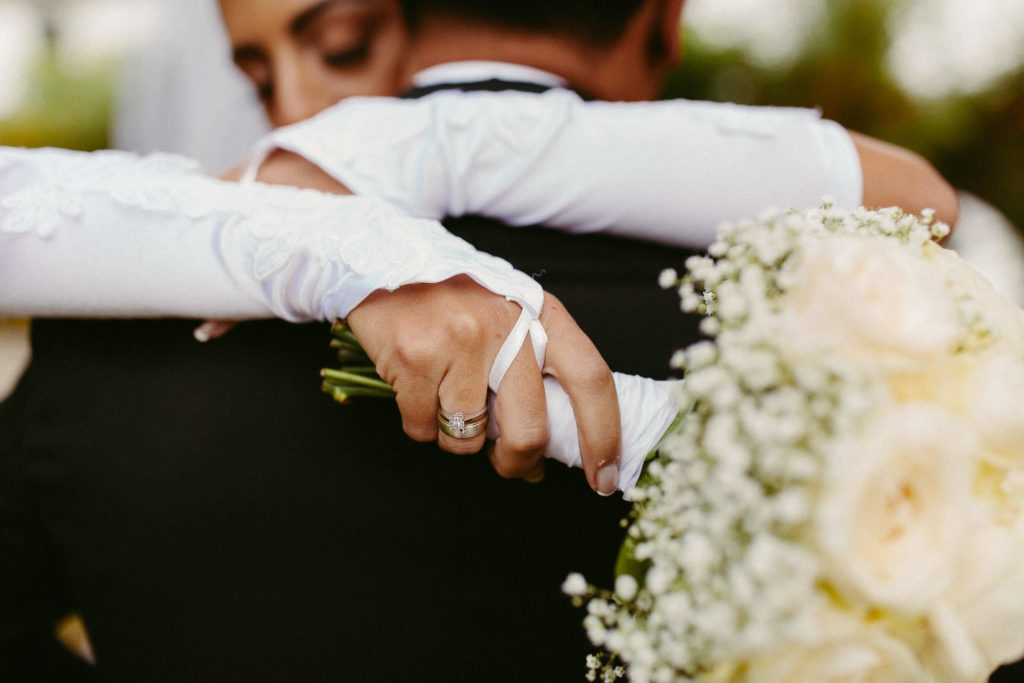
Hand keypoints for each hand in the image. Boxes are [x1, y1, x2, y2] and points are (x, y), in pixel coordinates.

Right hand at [346, 276, 620, 493]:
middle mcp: (505, 326)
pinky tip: (417, 392)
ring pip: (468, 438)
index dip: (603, 436)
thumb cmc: (456, 293)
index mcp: (540, 313)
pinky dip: (421, 425)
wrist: (385, 252)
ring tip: (447, 405)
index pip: (591, 380)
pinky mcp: (413, 358)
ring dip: (457, 440)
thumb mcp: (511, 310)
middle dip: (518, 463)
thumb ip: (535, 366)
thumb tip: (549, 447)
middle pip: (530, 429)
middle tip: (510, 466)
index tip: (605, 478)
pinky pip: (423, 428)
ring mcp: (458, 342)